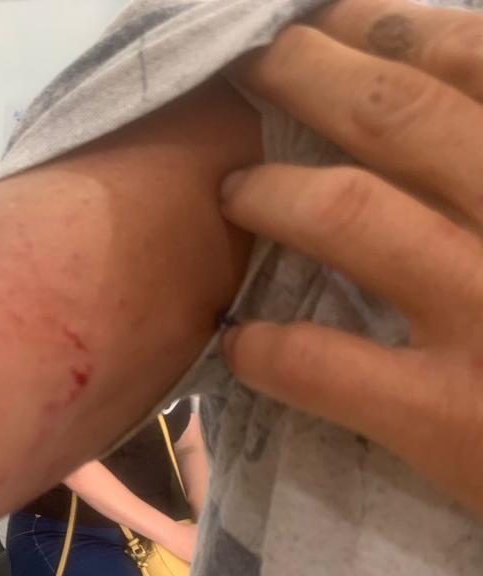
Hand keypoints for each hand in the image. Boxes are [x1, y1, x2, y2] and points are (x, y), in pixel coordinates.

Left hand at [220, 0, 482, 514]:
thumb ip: (482, 159)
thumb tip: (445, 70)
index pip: (470, 54)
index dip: (377, 25)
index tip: (321, 18)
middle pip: (396, 112)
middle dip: (302, 72)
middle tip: (252, 65)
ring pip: (348, 213)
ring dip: (269, 192)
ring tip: (235, 190)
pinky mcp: (453, 418)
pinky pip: (322, 362)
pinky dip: (264, 346)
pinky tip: (238, 341)